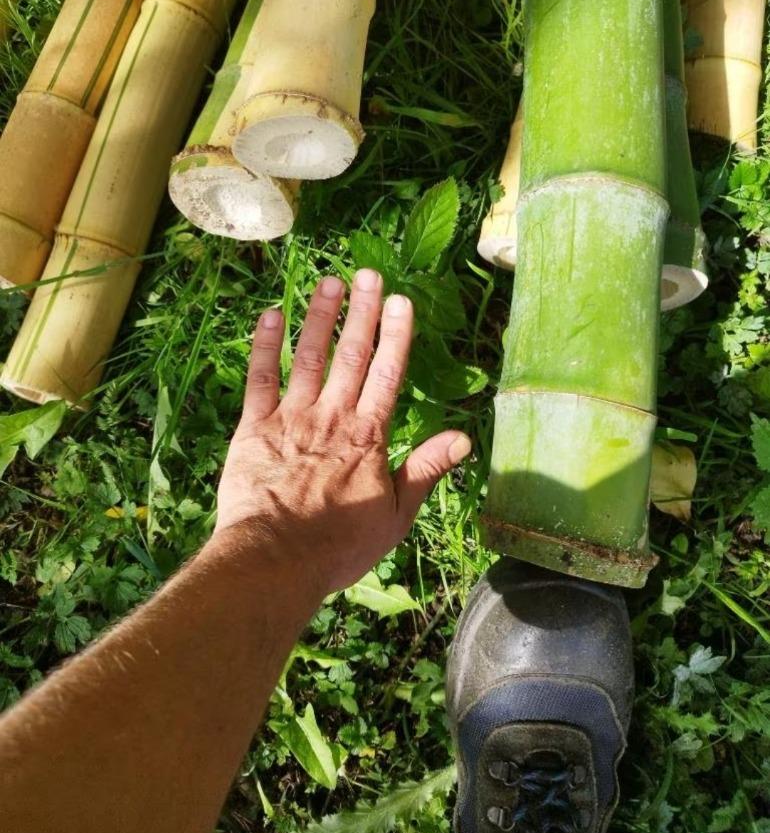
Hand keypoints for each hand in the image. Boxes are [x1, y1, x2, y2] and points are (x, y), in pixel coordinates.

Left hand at [215, 269, 470, 595]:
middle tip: (367, 273)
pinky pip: (259, 379)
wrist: (275, 560)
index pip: (387, 374)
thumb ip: (426, 469)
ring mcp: (291, 418)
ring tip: (328, 282)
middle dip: (361, 312)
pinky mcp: (253, 427)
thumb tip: (464, 437)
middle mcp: (332, 416)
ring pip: (308, 357)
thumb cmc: (339, 545)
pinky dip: (263, 346)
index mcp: (368, 436)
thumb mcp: (396, 515)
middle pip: (350, 355)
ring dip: (319, 317)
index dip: (395, 335)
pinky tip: (269, 316)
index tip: (400, 300)